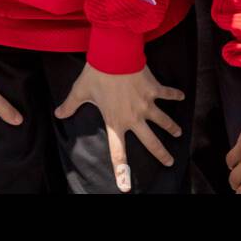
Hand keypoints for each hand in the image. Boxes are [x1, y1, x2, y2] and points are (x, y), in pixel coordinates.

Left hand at [54, 63, 184, 191]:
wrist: (115, 54)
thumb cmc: (97, 73)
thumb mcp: (80, 91)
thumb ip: (70, 105)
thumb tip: (57, 114)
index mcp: (115, 121)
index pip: (118, 152)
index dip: (121, 171)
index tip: (126, 186)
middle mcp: (134, 117)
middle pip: (151, 141)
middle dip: (161, 153)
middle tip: (169, 162)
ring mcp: (146, 104)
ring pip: (163, 120)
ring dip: (171, 127)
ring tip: (178, 133)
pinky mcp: (153, 89)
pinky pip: (167, 94)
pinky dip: (175, 95)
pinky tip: (182, 96)